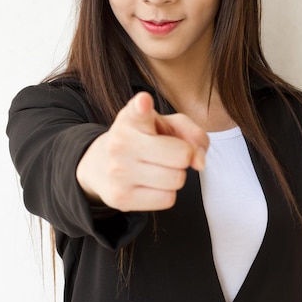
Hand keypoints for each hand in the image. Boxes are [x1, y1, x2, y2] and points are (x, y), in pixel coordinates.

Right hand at [76, 92, 208, 210]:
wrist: (102, 166)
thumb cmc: (144, 140)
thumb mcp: (168, 125)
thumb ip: (192, 134)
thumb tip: (199, 163)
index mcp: (131, 118)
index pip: (138, 111)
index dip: (142, 106)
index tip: (143, 102)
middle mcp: (120, 143)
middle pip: (181, 156)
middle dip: (182, 156)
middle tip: (166, 154)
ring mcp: (118, 172)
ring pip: (176, 180)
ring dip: (175, 176)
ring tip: (157, 168)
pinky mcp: (120, 198)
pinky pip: (168, 199)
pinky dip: (166, 193)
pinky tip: (150, 184)